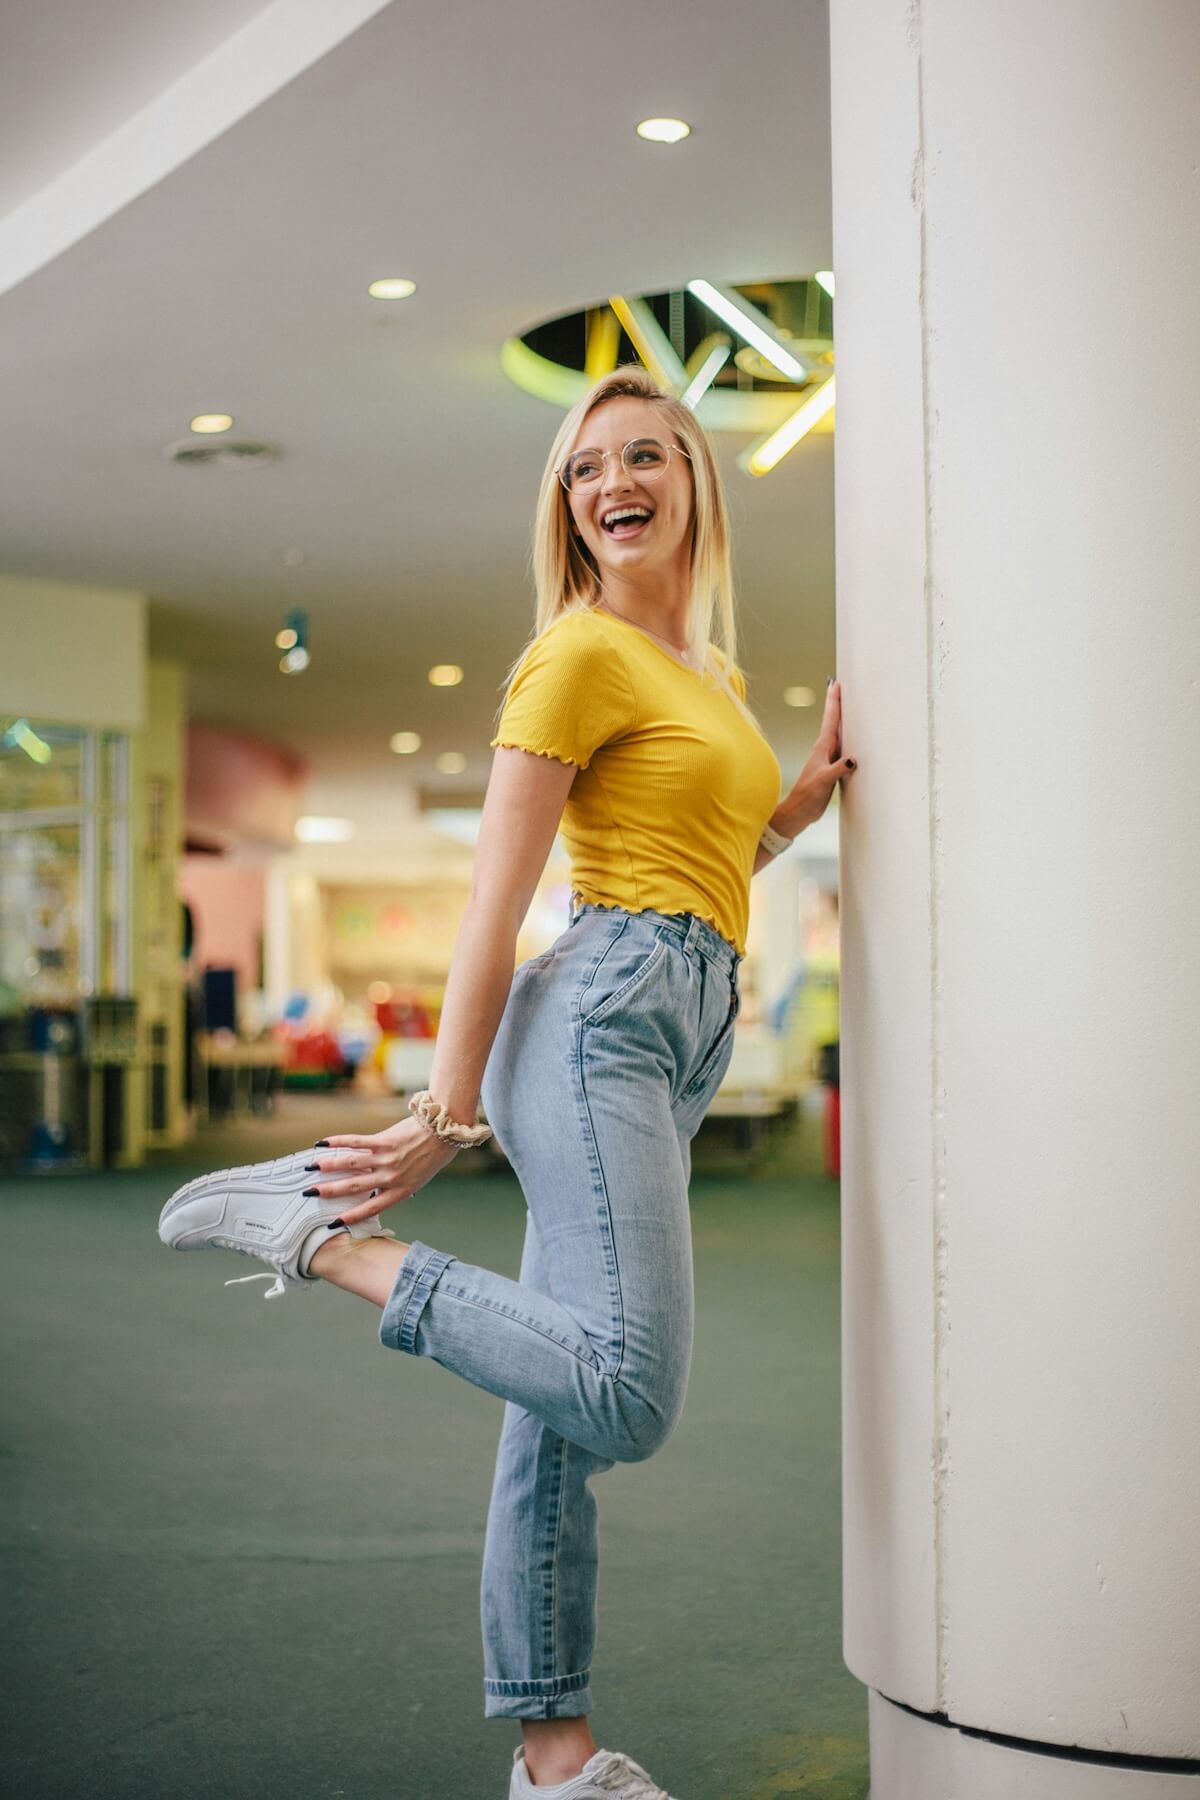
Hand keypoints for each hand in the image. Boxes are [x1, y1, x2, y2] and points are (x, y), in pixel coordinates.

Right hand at [304, 1116, 460, 1223]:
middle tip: (309, 1194)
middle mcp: (391, 1177)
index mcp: (401, 1190)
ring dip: (328, 1166)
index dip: (351, 1217)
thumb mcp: (418, 1179)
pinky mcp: (384, 1140)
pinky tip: (322, 1143)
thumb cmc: (432, 1156)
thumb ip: (399, 1188)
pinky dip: (338, 1142)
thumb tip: (380, 1196)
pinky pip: (356, 1142)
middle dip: (329, 1191)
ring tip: (310, 1168)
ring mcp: (386, 1158)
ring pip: (351, 1164)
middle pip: (354, 1187)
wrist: (444, 1131)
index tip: (333, 1224)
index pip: (371, 1208)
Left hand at [781, 678, 856, 833]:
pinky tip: (852, 738)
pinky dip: (848, 739)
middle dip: (838, 703)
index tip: (836, 683)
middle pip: (834, 721)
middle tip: (840, 685)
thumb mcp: (823, 781)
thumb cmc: (807, 796)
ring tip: (849, 705)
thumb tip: (853, 760)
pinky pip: (842, 748)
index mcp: (822, 748)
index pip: (831, 719)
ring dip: (843, 719)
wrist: (798, 812)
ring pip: (839, 733)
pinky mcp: (832, 768)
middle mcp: (825, 749)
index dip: (834, 701)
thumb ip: (838, 770)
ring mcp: (828, 758)